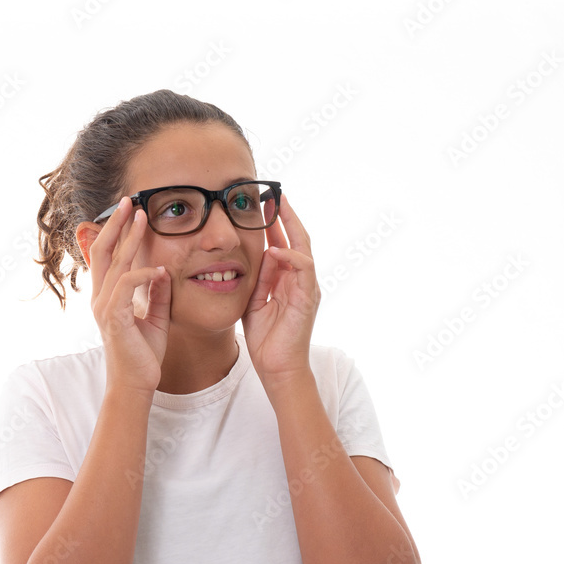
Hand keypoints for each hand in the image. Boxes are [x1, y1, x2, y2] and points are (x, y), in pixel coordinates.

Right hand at [87, 197, 170, 396]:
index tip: (131, 210)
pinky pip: (125, 287)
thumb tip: (162, 270)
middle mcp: (101, 298)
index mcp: (107, 296)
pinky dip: (142, 274)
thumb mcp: (155, 317)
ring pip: (114, 263)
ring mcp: (104, 307)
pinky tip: (158, 269)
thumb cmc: (143, 354)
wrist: (137, 385)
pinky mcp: (114, 319)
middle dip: (117, 223)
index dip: (116, 231)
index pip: (107, 256)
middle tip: (131, 201)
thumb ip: (156, 294)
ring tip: (143, 218)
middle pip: (103, 251)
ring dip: (129, 238)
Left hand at [242, 193, 319, 390]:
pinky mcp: (308, 298)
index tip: (264, 205)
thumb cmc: (266, 339)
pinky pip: (303, 269)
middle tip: (275, 195)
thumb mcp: (255, 302)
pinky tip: (275, 249)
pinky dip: (290, 257)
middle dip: (286, 217)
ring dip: (291, 227)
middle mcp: (301, 281)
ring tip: (278, 208)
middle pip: (298, 240)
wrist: (277, 367)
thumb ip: (259, 279)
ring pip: (303, 248)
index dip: (275, 225)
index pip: (284, 245)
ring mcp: (307, 288)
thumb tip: (262, 254)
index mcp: (287, 280)